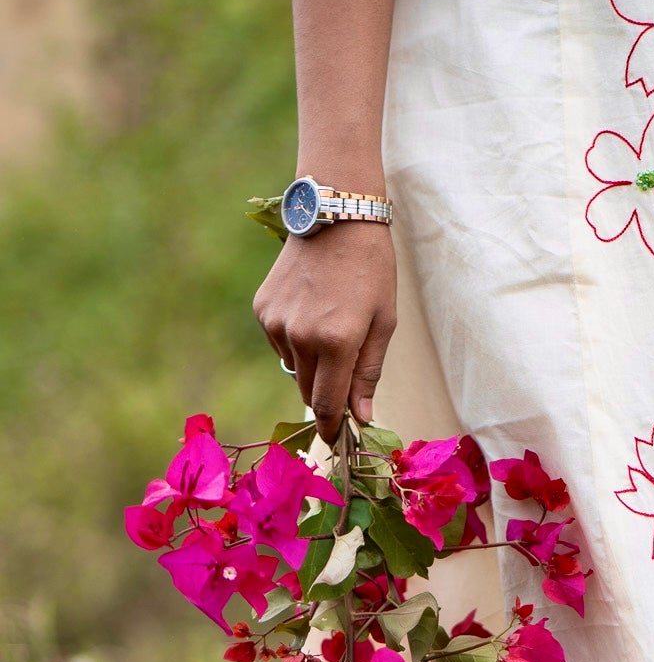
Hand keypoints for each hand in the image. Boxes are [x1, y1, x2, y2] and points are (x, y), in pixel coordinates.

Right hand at [254, 221, 396, 441]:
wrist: (336, 218)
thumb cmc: (372, 271)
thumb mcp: (384, 323)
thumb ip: (368, 373)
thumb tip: (360, 417)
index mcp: (337, 341)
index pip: (327, 405)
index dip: (332, 429)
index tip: (336, 443)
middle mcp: (300, 335)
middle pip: (309, 393)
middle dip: (327, 398)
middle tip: (345, 389)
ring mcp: (276, 322)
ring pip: (295, 369)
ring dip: (313, 367)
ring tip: (332, 331)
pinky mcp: (262, 309)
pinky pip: (280, 345)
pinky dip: (296, 342)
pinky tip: (312, 313)